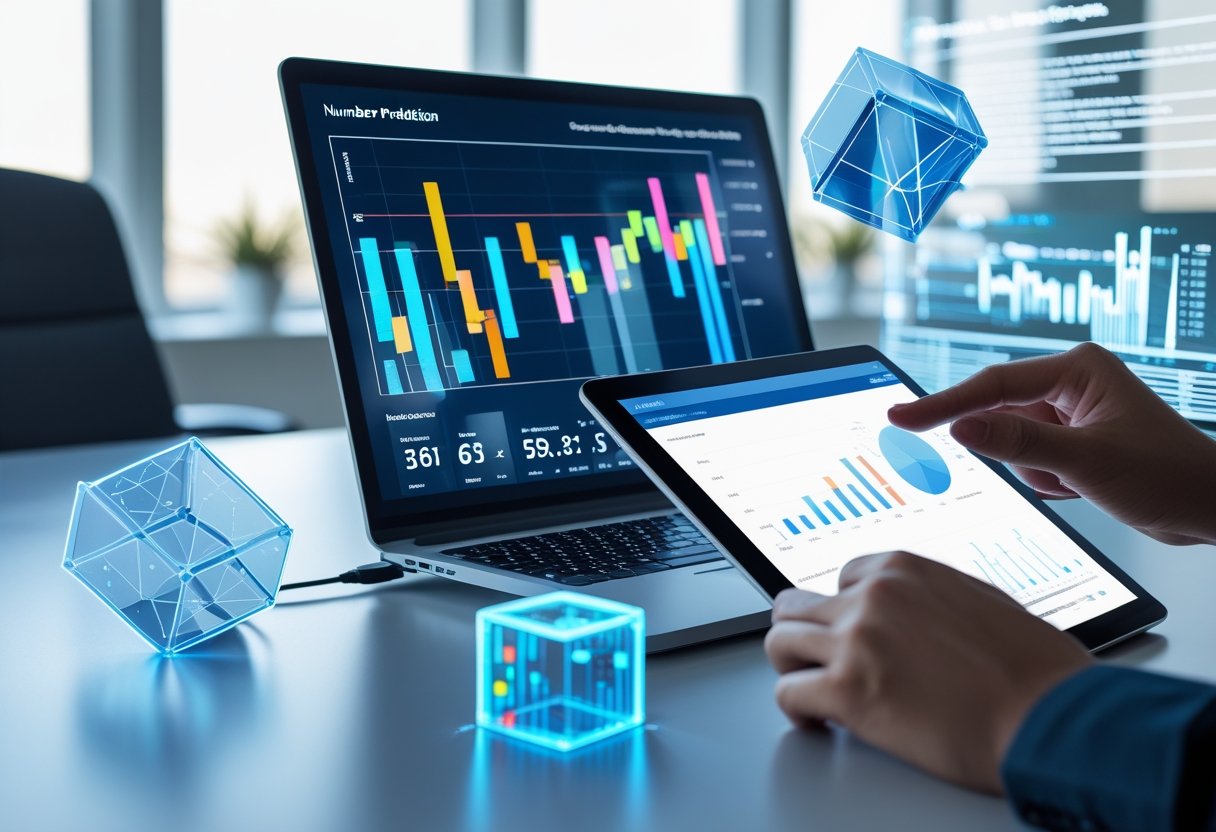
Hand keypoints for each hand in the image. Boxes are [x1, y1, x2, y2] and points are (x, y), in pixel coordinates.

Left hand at [765, 552, 1091, 792]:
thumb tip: (916, 613)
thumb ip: (932, 599)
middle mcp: (872, 597)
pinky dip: (797, 711)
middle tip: (815, 663)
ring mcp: (855, 641)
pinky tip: (817, 722)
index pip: (840, 580)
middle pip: (797, 606)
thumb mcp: (982, 601)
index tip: (848, 636)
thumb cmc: (1037, 671)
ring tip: (811, 692)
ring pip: (780, 643)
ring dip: (792, 669)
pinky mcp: (847, 691)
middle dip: (804, 636)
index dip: (844, 613)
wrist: (1051, 718)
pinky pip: (788, 693)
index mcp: (903, 570)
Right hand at [889, 342, 1215, 544]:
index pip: (992, 385)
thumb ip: (1019, 444)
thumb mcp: (1087, 462)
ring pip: (1014, 444)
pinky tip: (1084, 487)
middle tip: (1054, 471)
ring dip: (1039, 472)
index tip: (901, 417)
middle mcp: (1071, 383)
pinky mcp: (1072, 439)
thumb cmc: (1168, 476)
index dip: (942, 405)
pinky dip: (1048, 480)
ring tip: (1083, 482)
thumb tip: (961, 427)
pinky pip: (1031, 461)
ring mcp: (1071, 412)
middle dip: (1020, 453)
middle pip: (1001, 415)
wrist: (1211, 508)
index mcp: (1078, 369)